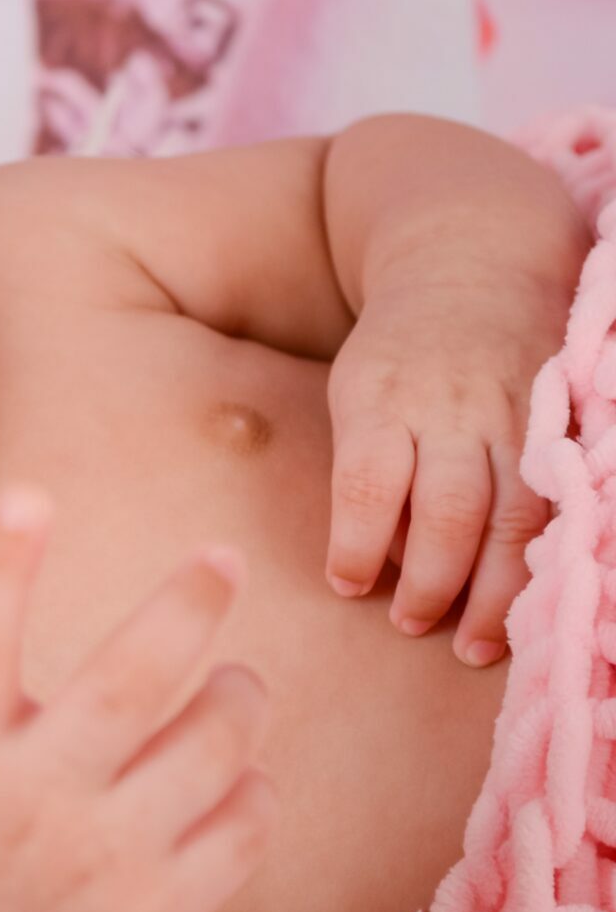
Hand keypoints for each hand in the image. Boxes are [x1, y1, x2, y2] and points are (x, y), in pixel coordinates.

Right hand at [0, 485, 278, 911]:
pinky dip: (252, 784)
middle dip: (187, 605)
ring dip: (237, 696)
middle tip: (221, 560)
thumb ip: (5, 707)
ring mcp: (97, 863)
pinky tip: (231, 780)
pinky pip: (247, 818)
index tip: (29, 494)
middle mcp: (25, 804)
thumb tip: (153, 632)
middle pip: (129, 682)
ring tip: (232, 685)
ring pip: (216, 744)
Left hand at [324, 277, 563, 665]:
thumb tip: (386, 565)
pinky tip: (534, 598)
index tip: (348, 588)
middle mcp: (455, 408)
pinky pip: (561, 502)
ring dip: (494, 591)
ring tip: (472, 644)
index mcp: (384, 399)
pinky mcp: (563, 423)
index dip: (358, 547)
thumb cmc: (399, 357)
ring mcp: (518, 416)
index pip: (368, 484)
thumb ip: (368, 472)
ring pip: (516, 518)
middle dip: (432, 583)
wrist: (475, 268)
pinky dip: (546, 557)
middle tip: (412, 626)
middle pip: (449, 511)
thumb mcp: (357, 395)